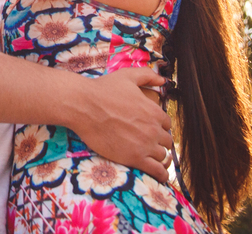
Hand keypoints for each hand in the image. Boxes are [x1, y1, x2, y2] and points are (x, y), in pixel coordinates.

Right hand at [66, 68, 173, 182]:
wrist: (84, 106)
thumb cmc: (103, 89)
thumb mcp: (128, 76)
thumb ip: (148, 75)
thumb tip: (162, 80)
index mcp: (154, 111)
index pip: (167, 125)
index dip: (160, 128)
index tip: (152, 131)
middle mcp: (154, 128)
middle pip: (166, 141)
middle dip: (159, 143)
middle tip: (150, 145)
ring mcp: (145, 144)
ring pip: (162, 156)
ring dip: (159, 158)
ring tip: (154, 161)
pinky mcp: (135, 158)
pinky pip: (157, 171)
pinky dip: (161, 175)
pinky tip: (160, 177)